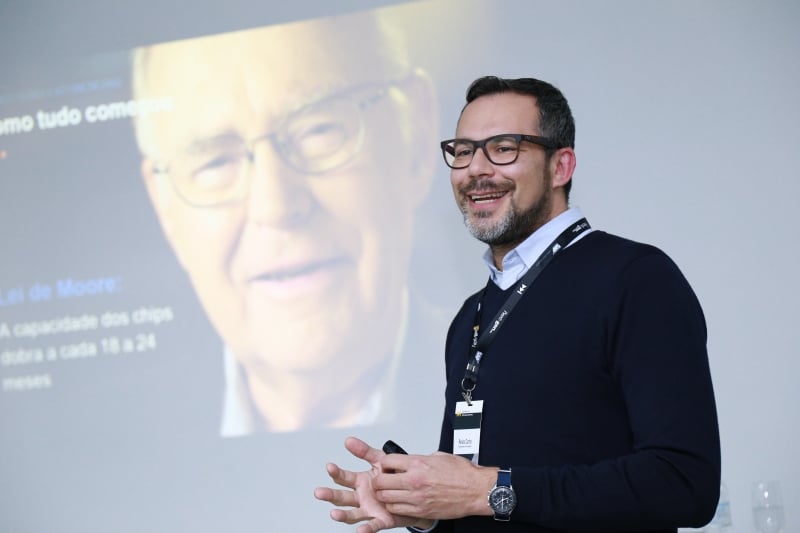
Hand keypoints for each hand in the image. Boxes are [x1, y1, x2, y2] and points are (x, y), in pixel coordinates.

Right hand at [314, 437, 429, 532]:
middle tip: (319, 492)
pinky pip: (372, 525)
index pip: (343, 478)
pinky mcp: (380, 520)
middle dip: (330, 495)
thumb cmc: (393, 477)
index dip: (336, 472)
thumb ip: (365, 452)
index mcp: (359, 482)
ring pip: (352, 514)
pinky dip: (365, 529)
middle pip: (342, 497)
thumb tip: (348, 440)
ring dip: (342, 515)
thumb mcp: (380, 460)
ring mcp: (368, 510)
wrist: (413, 491)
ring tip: (333, 514)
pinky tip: (359, 530)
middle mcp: (360, 497)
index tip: (329, 466)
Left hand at [374, 451, 496, 519]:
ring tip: (389, 492)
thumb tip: (409, 461)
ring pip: (385, 498)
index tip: (386, 465)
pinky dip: (394, 507)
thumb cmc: (463, 473)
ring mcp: (417, 497)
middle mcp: (415, 480)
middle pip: (381, 481)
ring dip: (384, 495)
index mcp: (418, 463)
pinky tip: (399, 502)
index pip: (387, 461)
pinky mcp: (421, 511)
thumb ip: (420, 459)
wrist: (477, 490)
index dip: (384, 463)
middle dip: (378, 480)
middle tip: (382, 480)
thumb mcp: (439, 456)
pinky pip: (397, 510)